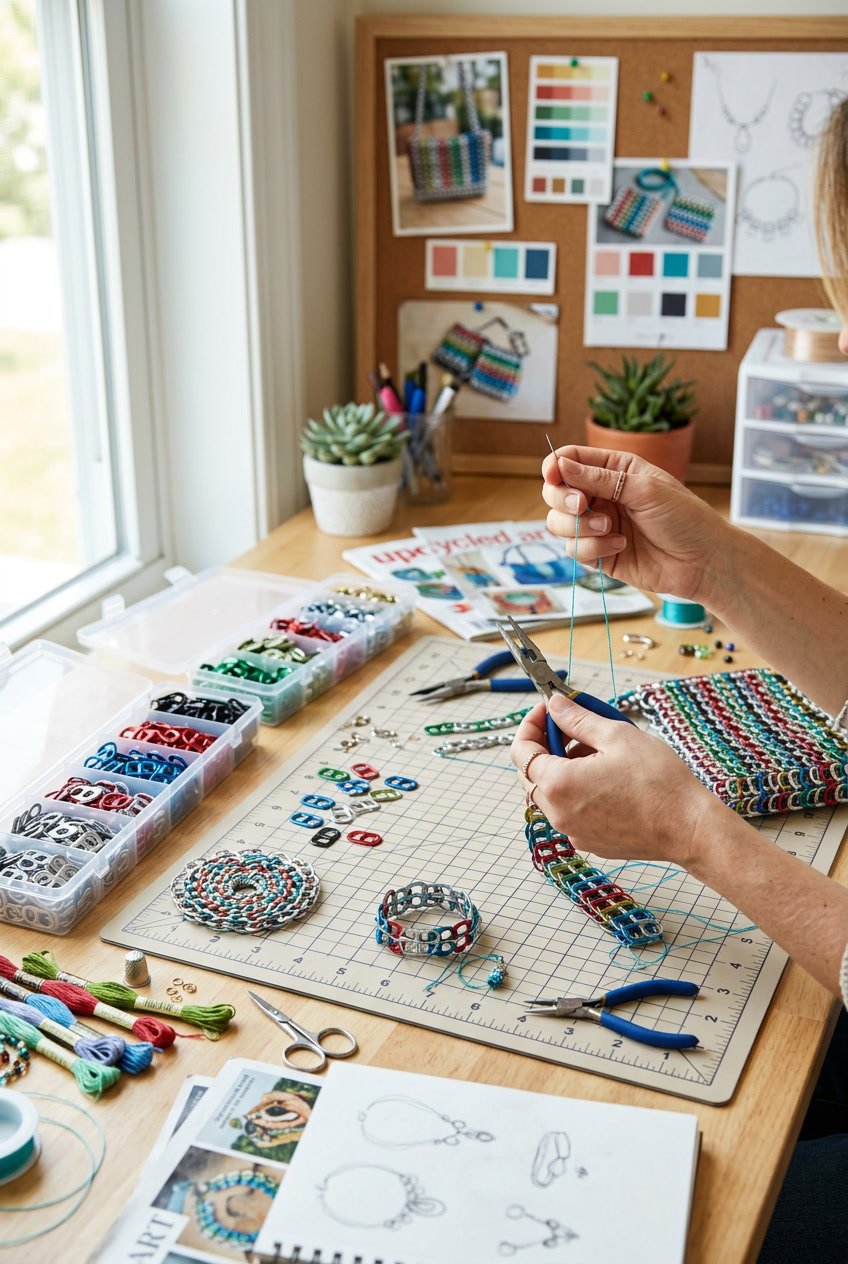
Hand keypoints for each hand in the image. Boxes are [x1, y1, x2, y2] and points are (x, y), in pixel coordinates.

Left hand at [512, 695, 718, 866]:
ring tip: (598, 751)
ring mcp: (573, 832)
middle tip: (573, 727)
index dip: (531, 724)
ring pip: (552, 793)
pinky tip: (607, 777)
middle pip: (532, 774)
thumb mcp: (616, 735)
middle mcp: (558, 814)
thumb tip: (554, 705)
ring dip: (564, 767)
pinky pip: (571, 811)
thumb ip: (578, 719)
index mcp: (558, 785)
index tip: (547, 709)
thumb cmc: (658, 781)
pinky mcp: (590, 842)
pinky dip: (578, 790)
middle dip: (547, 745)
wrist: (688, 827)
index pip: (521, 751)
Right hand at [542, 445, 730, 602]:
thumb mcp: (643, 489)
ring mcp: (599, 525)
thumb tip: (561, 464)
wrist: (703, 562)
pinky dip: (592, 548)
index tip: (554, 476)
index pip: (571, 460)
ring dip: (578, 526)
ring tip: (608, 528)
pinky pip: (574, 549)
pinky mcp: (599, 553)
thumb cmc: (684, 518)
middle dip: (563, 499)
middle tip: (581, 505)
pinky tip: (620, 546)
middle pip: (556, 492)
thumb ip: (599, 478)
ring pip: (559, 522)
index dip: (556, 466)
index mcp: (615, 469)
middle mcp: (603, 495)